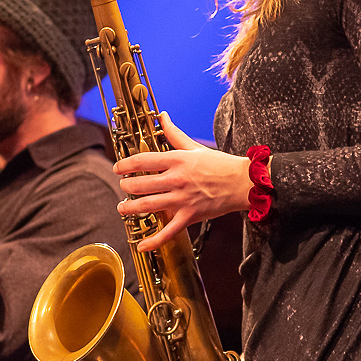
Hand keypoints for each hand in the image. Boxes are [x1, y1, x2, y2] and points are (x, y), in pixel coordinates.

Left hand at [114, 112, 252, 251]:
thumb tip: (162, 116)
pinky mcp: (190, 216)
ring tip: (123, 208)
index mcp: (177, 160)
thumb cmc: (220, 164)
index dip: (125, 165)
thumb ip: (174, 133)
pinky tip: (141, 245)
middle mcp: (177, 179)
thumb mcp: (195, 147)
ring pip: (148, 205)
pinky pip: (168, 231)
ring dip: (130, 208)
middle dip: (126, 187)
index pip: (143, 161)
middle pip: (141, 184)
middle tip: (123, 187)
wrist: (243, 183)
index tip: (118, 168)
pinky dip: (153, 241)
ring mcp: (183, 199)